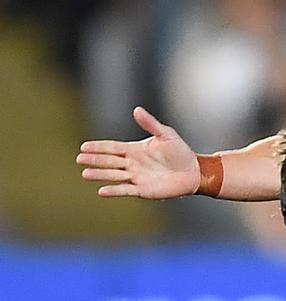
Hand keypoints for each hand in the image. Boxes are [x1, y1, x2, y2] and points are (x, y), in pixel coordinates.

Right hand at [77, 106, 200, 198]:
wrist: (192, 171)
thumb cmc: (180, 152)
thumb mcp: (166, 134)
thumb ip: (150, 123)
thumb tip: (136, 109)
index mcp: (134, 149)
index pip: (112, 147)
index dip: (98, 147)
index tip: (83, 146)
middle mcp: (132, 163)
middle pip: (109, 161)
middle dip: (94, 160)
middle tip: (79, 159)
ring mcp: (135, 177)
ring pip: (113, 175)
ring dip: (100, 175)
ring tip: (85, 174)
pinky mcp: (142, 189)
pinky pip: (125, 190)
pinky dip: (114, 190)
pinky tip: (102, 191)